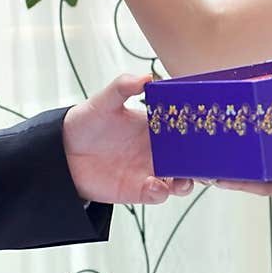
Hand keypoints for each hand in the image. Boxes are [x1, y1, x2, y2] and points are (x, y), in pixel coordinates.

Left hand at [63, 73, 193, 205]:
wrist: (63, 153)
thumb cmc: (85, 123)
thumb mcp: (104, 101)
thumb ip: (124, 86)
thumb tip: (147, 78)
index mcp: (156, 126)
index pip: (184, 128)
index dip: (199, 132)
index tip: (208, 132)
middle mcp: (157, 149)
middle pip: (189, 158)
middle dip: (202, 163)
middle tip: (206, 164)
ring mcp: (150, 170)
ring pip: (181, 179)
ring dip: (187, 181)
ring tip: (183, 180)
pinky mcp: (139, 190)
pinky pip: (159, 195)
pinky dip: (161, 192)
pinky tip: (154, 185)